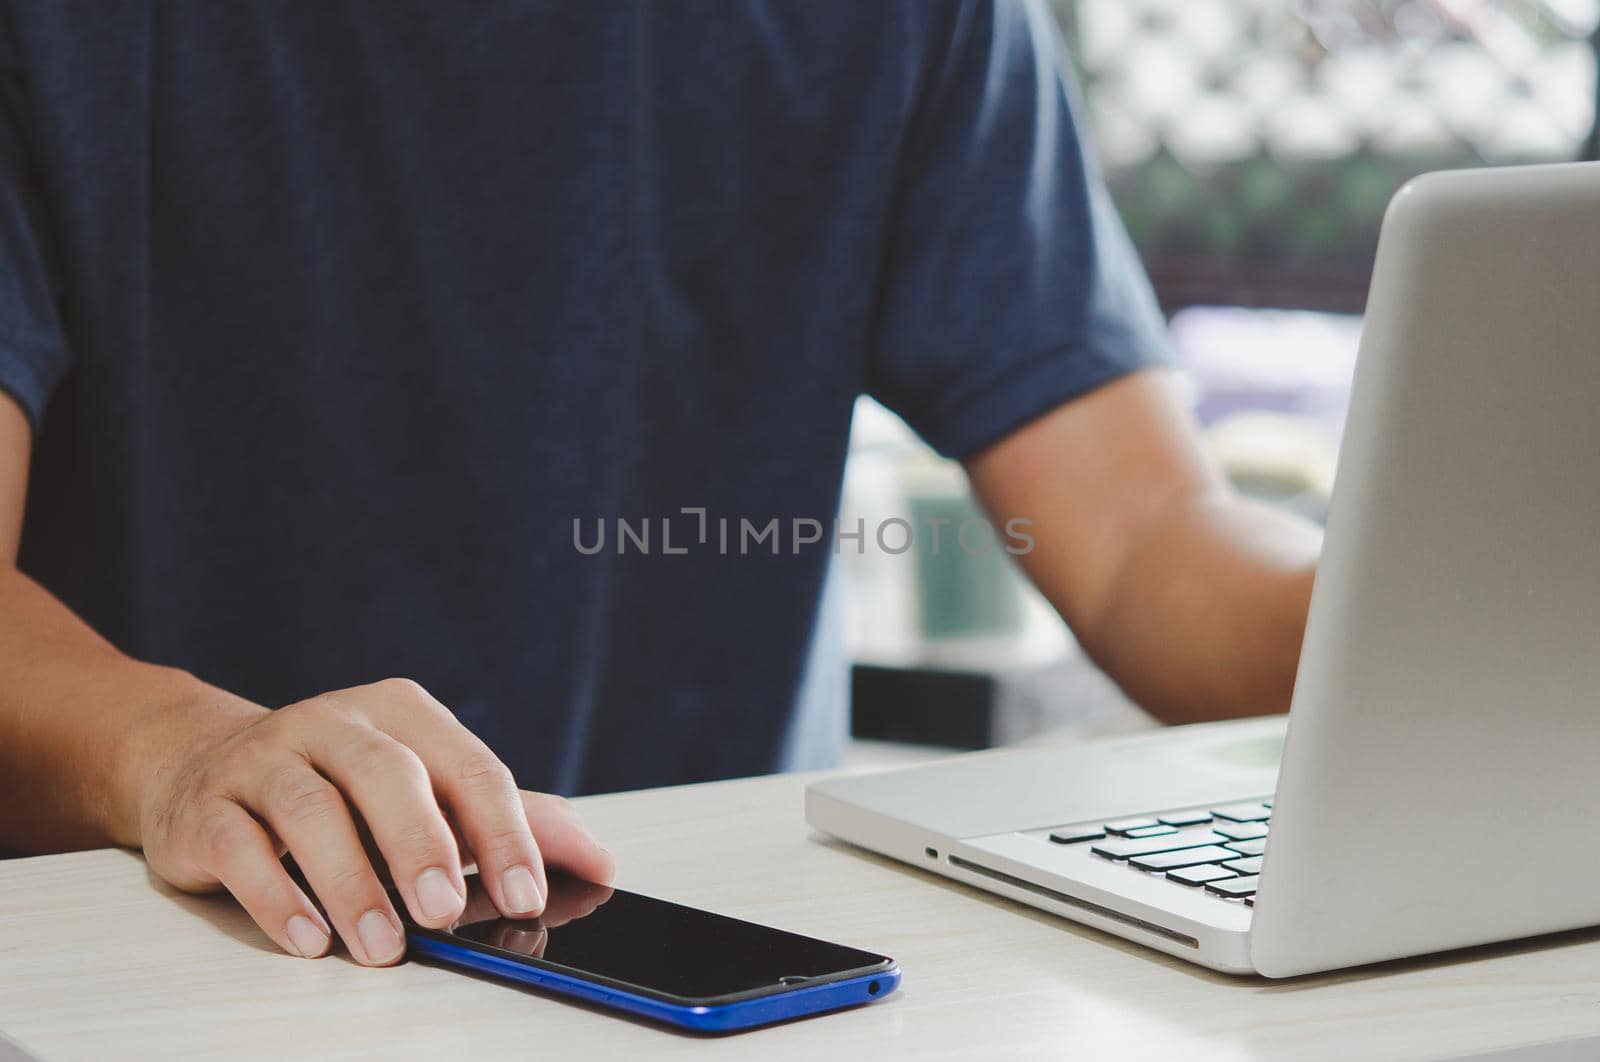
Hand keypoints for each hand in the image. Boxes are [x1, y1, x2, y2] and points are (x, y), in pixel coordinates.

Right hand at [135, 678, 614, 964]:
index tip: (528, 894)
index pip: (469, 766)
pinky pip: (239, 845)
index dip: (503, 833)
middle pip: (386, 772)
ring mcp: (265, 758)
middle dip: (422, 845)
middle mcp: (335, 722)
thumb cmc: (346, 788)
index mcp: (404, 713)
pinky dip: (276, 895)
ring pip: (309, 809)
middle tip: (445, 912)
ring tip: (380, 944)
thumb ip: (512, 823)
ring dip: (350, 882)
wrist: (209, 767)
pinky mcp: (208, 805)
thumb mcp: (431, 790)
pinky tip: (309, 938)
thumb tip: (600, 863)